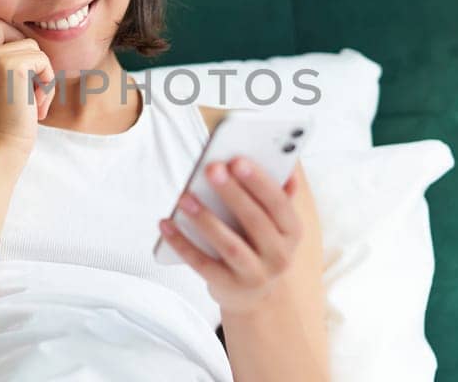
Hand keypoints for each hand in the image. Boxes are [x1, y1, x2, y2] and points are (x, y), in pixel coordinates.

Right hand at [0, 18, 56, 153]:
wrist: (2, 148)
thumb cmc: (6, 125)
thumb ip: (2, 65)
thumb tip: (28, 44)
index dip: (13, 39)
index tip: (22, 71)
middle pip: (12, 28)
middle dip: (28, 53)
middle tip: (30, 83)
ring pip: (32, 46)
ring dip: (42, 74)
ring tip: (34, 102)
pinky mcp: (10, 66)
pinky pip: (41, 60)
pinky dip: (47, 82)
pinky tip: (37, 105)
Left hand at [158, 156, 304, 314]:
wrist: (254, 297)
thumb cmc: (259, 245)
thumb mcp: (275, 223)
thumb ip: (277, 194)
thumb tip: (286, 163)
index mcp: (291, 232)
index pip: (279, 203)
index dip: (259, 181)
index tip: (237, 160)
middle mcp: (279, 256)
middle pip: (255, 221)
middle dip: (232, 193)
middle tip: (211, 169)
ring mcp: (255, 276)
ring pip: (230, 246)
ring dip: (205, 219)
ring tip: (184, 197)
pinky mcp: (229, 287)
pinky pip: (203, 265)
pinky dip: (183, 244)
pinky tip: (166, 225)